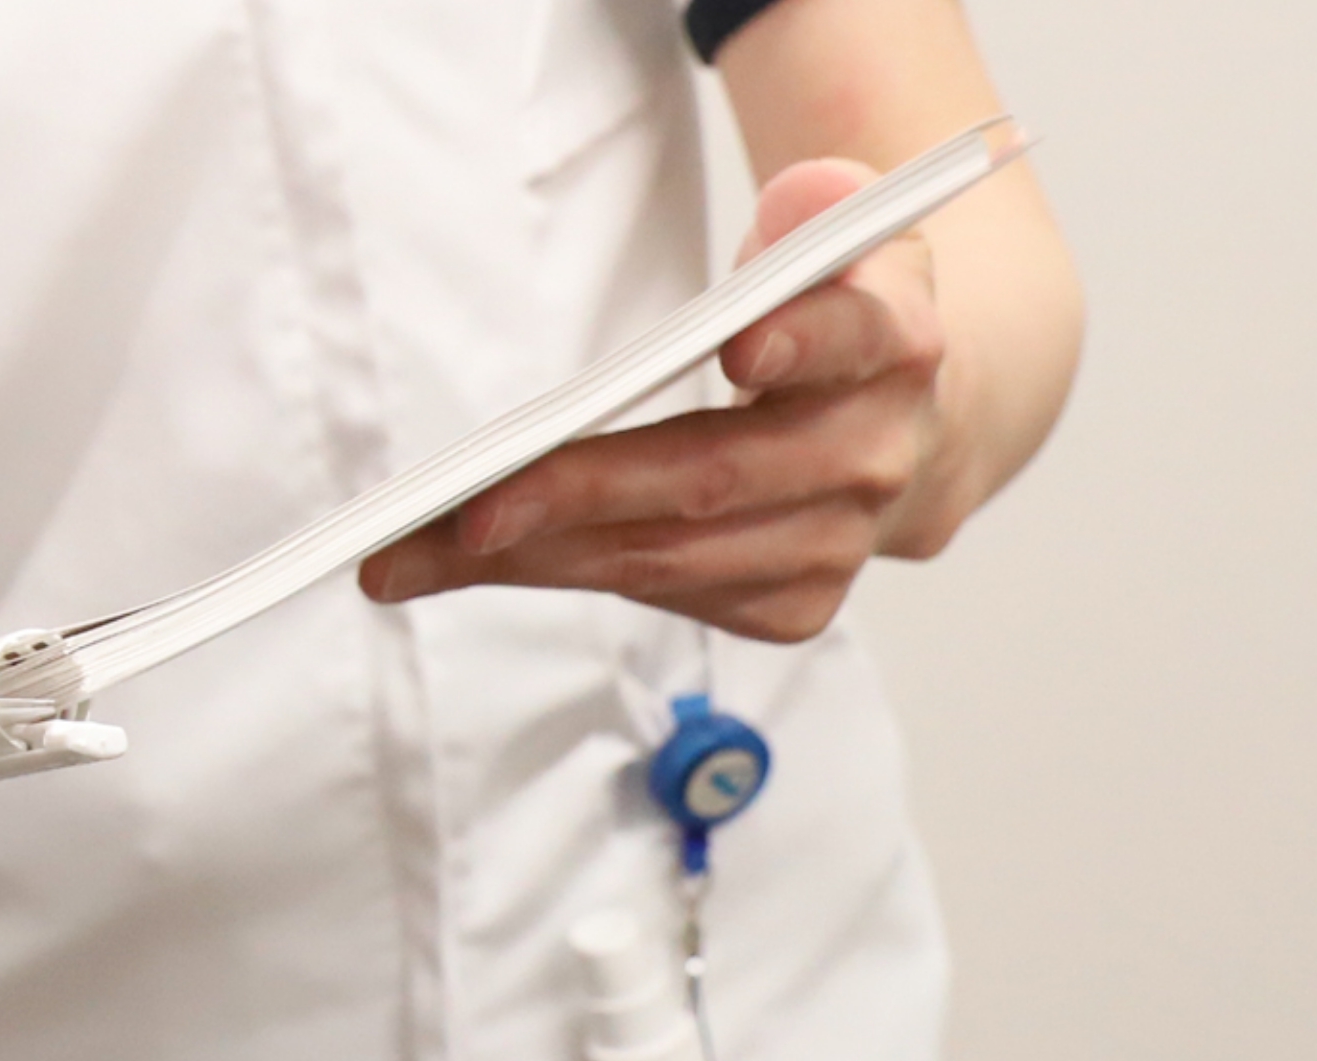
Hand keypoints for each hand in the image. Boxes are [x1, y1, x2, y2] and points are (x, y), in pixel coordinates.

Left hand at [353, 158, 947, 641]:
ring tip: (418, 553)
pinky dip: (557, 577)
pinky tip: (471, 566)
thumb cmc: (828, 316)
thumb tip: (800, 202)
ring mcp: (835, 542)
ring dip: (536, 557)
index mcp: (894, 341)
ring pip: (668, 557)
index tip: (740, 349)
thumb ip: (818, 203)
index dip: (802, 342)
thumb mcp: (833, 236)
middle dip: (580, 494)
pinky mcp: (793, 603)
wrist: (898, 424)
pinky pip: (660, 594)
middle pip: (715, 477)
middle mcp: (873, 455)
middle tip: (467, 509)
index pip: (853, 338)